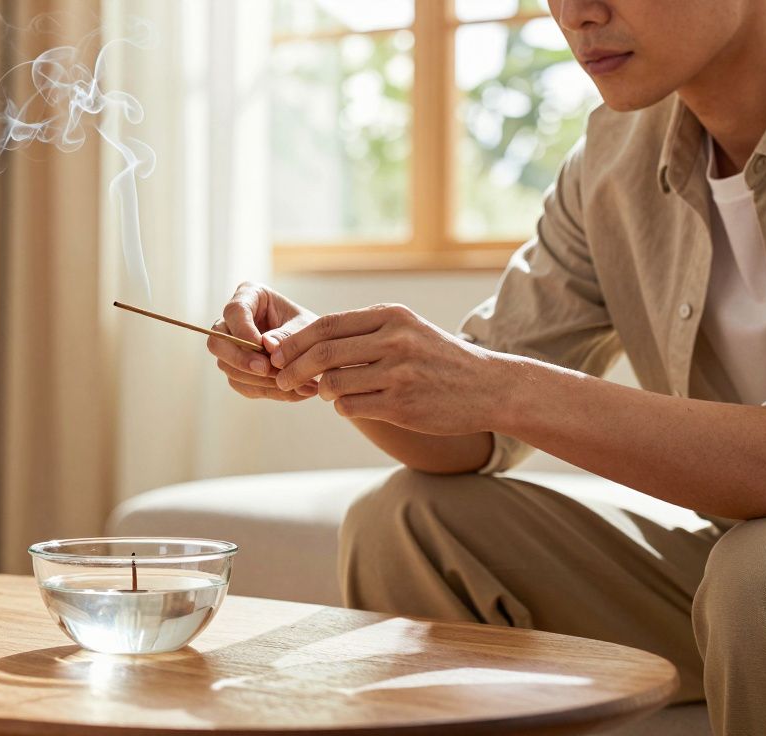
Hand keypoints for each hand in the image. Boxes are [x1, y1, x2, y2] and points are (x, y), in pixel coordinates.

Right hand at [207, 282, 318, 401]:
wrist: (318, 350)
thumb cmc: (312, 330)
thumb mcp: (306, 327)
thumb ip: (287, 335)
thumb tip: (266, 347)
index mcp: (250, 296)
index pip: (235, 312)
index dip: (244, 332)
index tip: (264, 348)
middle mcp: (233, 321)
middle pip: (218, 342)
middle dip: (241, 360)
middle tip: (267, 370)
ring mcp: (231, 347)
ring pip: (227, 367)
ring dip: (257, 379)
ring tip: (292, 385)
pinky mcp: (237, 369)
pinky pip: (240, 384)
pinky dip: (265, 391)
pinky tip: (292, 392)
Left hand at [271, 303, 506, 434]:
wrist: (489, 387)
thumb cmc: (438, 358)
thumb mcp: (406, 330)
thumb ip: (363, 332)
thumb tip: (304, 342)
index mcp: (391, 316)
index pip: (326, 325)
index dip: (294, 342)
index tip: (276, 354)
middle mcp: (395, 341)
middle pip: (322, 354)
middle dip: (292, 368)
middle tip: (281, 380)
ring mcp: (399, 374)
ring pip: (332, 383)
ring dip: (321, 391)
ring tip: (328, 392)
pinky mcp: (402, 405)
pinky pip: (351, 407)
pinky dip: (343, 408)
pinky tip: (352, 404)